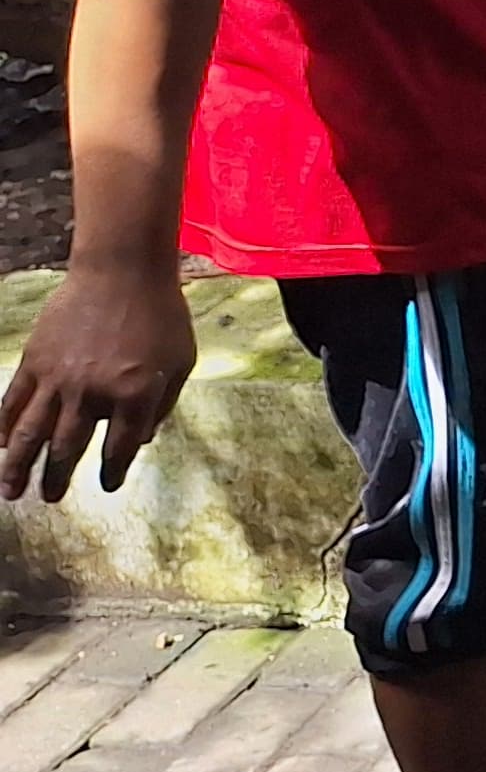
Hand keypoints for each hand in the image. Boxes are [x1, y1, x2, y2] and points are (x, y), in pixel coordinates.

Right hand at [0, 254, 197, 501]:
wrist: (122, 271)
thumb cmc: (162, 316)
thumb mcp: (180, 362)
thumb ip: (163, 406)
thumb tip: (142, 441)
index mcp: (134, 396)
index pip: (120, 449)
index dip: (113, 472)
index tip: (108, 486)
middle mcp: (92, 394)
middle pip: (68, 448)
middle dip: (58, 477)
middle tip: (51, 499)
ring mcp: (58, 378)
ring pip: (31, 433)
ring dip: (18, 466)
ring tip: (11, 492)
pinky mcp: (34, 361)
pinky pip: (14, 401)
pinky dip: (4, 425)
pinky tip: (0, 445)